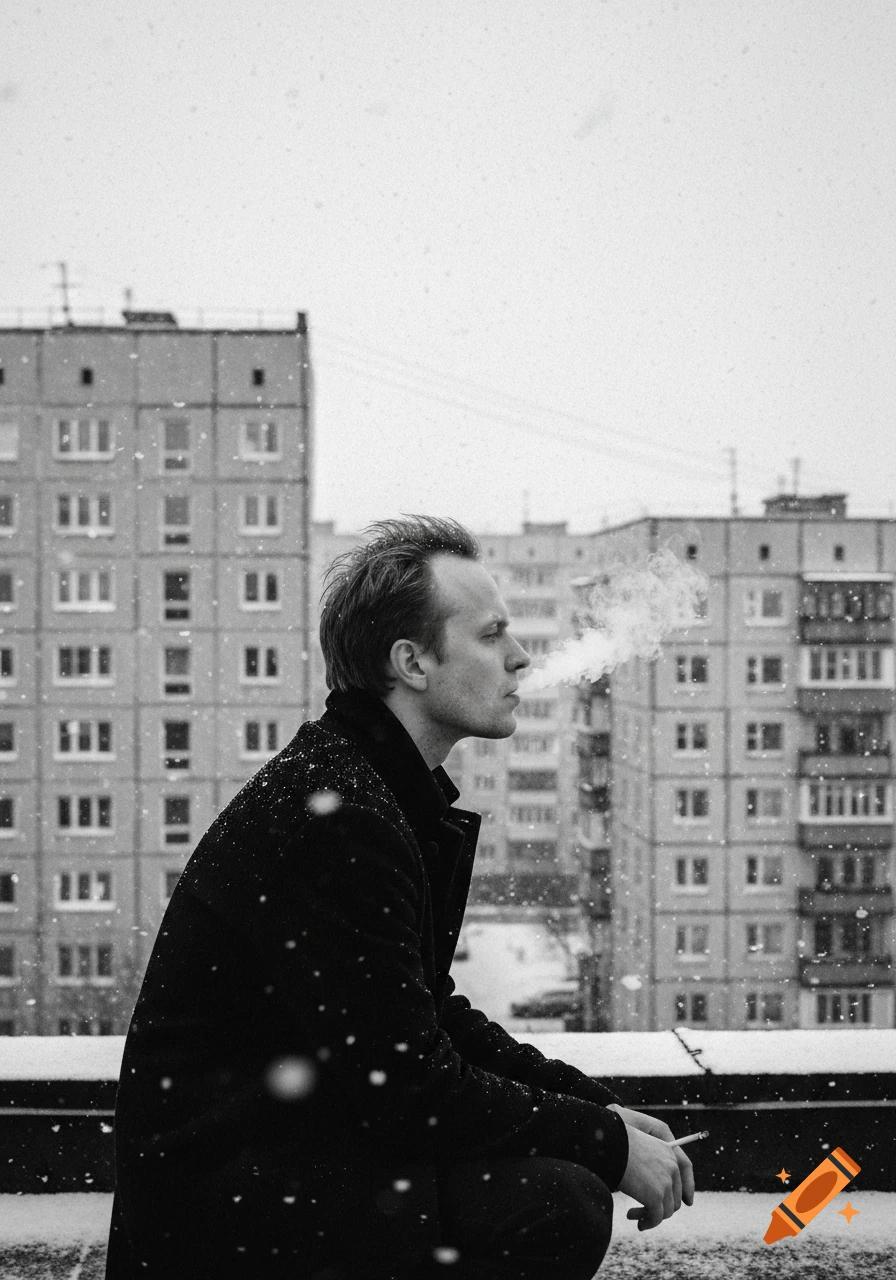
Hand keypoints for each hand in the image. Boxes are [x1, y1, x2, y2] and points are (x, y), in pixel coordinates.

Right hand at [609, 1107, 694, 1230]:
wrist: (610, 1143)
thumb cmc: (618, 1144)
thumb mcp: (641, 1151)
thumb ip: (652, 1166)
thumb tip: (650, 1190)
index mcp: (669, 1154)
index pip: (681, 1181)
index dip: (680, 1197)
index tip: (671, 1208)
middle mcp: (672, 1168)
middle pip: (674, 1199)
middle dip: (658, 1209)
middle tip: (641, 1212)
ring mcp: (665, 1183)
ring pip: (666, 1212)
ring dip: (649, 1216)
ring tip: (631, 1214)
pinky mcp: (656, 1196)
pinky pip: (655, 1218)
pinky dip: (646, 1222)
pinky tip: (630, 1216)